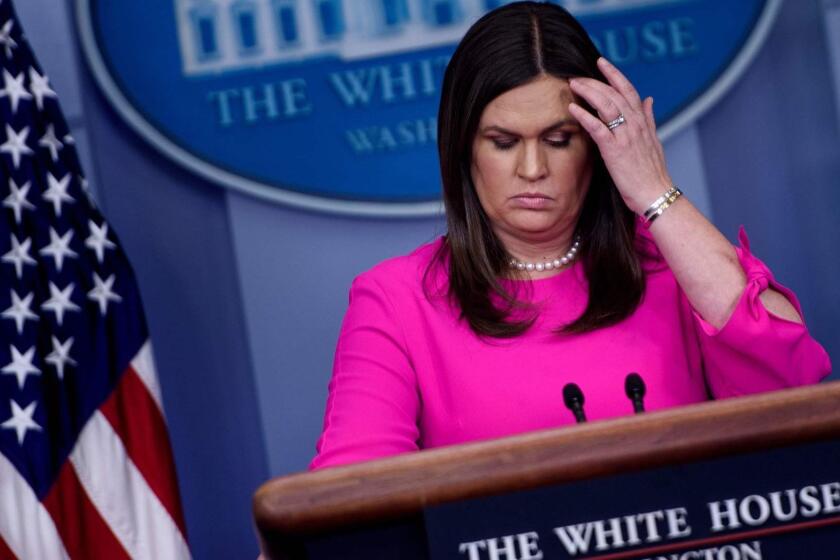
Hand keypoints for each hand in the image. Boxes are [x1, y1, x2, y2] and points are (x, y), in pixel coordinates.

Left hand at [567, 57, 672, 214]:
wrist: (654, 193)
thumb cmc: (651, 171)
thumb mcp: (653, 140)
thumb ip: (648, 118)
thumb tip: (649, 99)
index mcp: (642, 121)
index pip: (628, 90)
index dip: (614, 74)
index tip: (601, 62)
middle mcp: (635, 124)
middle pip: (614, 94)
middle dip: (595, 81)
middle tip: (577, 76)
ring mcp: (626, 136)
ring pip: (606, 105)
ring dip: (588, 92)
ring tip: (573, 85)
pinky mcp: (615, 150)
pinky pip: (598, 128)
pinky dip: (585, 116)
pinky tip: (573, 108)